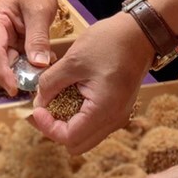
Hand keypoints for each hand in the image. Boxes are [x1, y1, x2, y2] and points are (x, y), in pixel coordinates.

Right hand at [0, 0, 59, 93]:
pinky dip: (33, 62)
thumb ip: (38, 38)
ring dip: (26, 70)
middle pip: (1, 61)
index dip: (4, 73)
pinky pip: (22, 56)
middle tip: (36, 86)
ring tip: (45, 74)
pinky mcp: (15, 40)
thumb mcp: (38, 11)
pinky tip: (48, 62)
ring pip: (12, 61)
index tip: (14, 89)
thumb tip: (39, 64)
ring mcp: (5, 37)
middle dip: (17, 75)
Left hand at [29, 12, 154, 153]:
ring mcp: (118, 116)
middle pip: (77, 144)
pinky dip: (78, 117)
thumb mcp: (73, 60)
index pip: (69, 138)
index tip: (37, 108)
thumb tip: (38, 100)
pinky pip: (94, 124)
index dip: (48, 127)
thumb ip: (51, 83)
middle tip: (43, 108)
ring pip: (86, 136)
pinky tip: (69, 96)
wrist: (140, 33)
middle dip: (55, 129)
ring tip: (54, 101)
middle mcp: (114, 120)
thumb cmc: (109, 43)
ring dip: (67, 124)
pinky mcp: (117, 108)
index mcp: (104, 110)